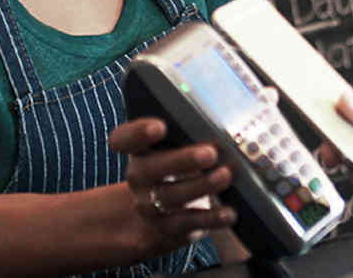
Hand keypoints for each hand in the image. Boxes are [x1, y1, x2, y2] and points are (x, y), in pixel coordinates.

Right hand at [108, 117, 235, 257]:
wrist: (158, 212)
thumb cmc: (176, 166)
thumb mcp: (174, 148)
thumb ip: (188, 137)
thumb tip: (220, 134)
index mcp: (138, 149)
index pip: (124, 139)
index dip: (137, 132)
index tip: (160, 126)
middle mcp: (139, 176)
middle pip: (151, 168)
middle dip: (182, 160)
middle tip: (210, 153)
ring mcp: (149, 204)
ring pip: (170, 196)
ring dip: (200, 186)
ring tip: (225, 175)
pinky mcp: (167, 226)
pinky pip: (187, 223)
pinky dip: (210, 218)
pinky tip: (229, 212)